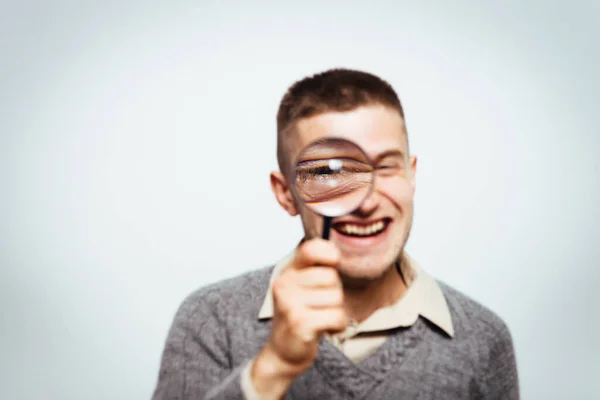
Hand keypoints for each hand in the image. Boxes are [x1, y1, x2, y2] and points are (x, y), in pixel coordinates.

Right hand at [251, 238, 347, 397]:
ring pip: (336, 298)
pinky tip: (326, 329)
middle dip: (335, 292)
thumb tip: (336, 252)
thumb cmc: (300, 315)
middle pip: (330, 276)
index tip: (334, 262)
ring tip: (321, 318)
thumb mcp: (302, 288)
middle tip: (322, 304)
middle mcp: (285, 285)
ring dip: (336, 311)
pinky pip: (336, 316)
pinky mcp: (299, 323)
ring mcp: (290, 304)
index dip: (329, 252)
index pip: (311, 249)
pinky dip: (337, 325)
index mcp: (287, 272)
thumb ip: (316, 269)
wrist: (283, 351)